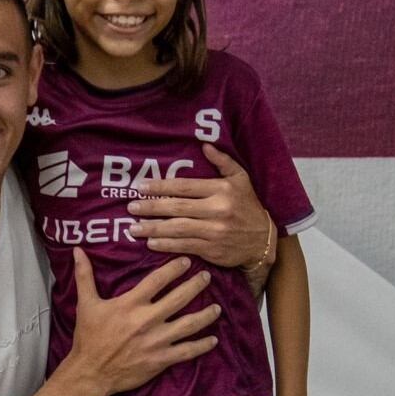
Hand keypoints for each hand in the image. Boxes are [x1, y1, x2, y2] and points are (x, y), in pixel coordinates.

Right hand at [62, 248, 220, 395]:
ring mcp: (157, 341)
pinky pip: (187, 351)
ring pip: (189, 324)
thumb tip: (77, 250)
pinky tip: (213, 340)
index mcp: (131, 304)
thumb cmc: (89, 337)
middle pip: (179, 298)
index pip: (158, 280)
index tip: (187, 261)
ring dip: (206, 315)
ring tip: (217, 307)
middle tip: (207, 277)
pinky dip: (202, 345)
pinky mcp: (161, 359)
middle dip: (196, 286)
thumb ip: (84, 275)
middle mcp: (147, 320)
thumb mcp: (85, 303)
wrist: (91, 371)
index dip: (174, 268)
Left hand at [126, 143, 270, 267]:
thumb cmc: (248, 206)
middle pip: (178, 208)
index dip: (161, 186)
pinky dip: (166, 245)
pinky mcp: (212, 250)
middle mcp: (217, 210)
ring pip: (178, 229)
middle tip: (131, 207)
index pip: (185, 186)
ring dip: (153, 228)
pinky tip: (151, 243)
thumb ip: (223, 162)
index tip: (141, 187)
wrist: (263, 240)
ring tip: (134, 228)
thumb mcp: (241, 179)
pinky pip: (185, 246)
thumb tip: (205, 145)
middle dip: (152, 207)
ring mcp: (215, 231)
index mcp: (222, 190)